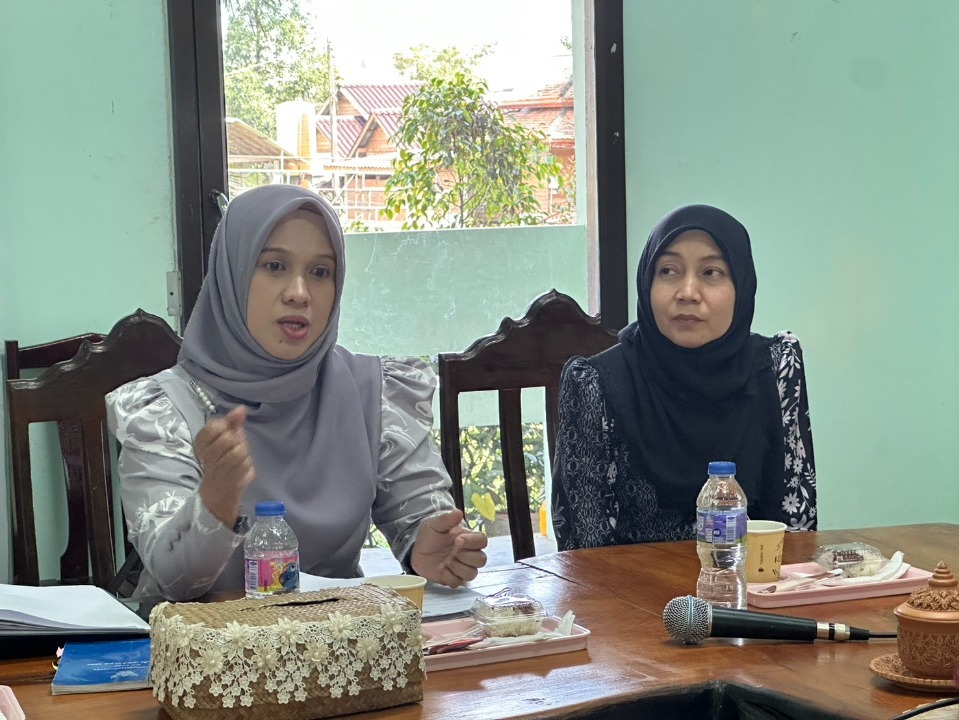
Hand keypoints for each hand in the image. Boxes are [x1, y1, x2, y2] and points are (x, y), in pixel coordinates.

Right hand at [195, 406, 254, 527]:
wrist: (218, 492)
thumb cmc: (223, 460)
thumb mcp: (227, 438)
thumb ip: (232, 422)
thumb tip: (241, 409)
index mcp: (201, 444)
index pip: (212, 428)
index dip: (225, 428)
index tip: (227, 433)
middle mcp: (205, 458)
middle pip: (228, 440)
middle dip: (238, 442)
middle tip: (237, 447)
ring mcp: (216, 472)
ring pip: (237, 453)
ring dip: (244, 454)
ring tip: (241, 458)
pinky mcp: (228, 483)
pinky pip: (244, 467)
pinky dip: (248, 466)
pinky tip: (243, 468)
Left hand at [410, 509, 487, 587]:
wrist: (416, 548)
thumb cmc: (430, 533)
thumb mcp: (436, 523)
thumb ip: (447, 519)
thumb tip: (458, 512)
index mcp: (468, 538)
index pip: (482, 541)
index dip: (472, 542)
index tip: (457, 539)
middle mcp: (469, 554)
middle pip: (481, 560)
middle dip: (465, 557)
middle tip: (450, 552)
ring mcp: (462, 567)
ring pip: (472, 574)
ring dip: (457, 568)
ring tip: (444, 561)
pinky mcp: (453, 578)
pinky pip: (458, 583)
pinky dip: (448, 577)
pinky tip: (440, 569)